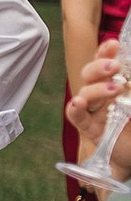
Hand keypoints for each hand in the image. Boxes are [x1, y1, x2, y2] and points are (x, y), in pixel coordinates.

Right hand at [69, 38, 124, 155]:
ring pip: (84, 93)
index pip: (105, 65)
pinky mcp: (89, 129)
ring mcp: (93, 112)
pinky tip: (79, 102)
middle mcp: (101, 96)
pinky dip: (75, 108)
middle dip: (99, 66)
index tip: (113, 44)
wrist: (130, 157)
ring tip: (116, 88)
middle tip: (115, 66)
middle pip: (90, 75)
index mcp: (114, 86)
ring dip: (97, 88)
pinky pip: (76, 116)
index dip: (105, 53)